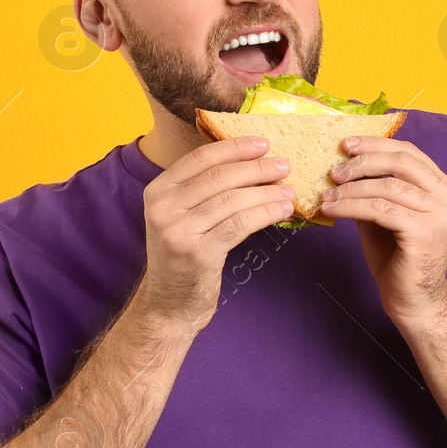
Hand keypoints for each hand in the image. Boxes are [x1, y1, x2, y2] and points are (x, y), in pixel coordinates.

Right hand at [132, 136, 294, 329]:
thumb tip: (249, 162)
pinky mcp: (198, 253)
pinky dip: (265, 214)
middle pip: (220, 177)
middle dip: (257, 169)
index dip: (235, 148)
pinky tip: (281, 211)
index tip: (263, 144)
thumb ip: (201, 190)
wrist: (168, 303)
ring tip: (288, 192)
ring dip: (266, 194)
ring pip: (233, 201)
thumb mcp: (179, 216)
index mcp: (158, 191)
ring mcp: (179, 231)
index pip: (200, 158)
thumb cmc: (182, 255)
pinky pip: (240, 225)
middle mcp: (163, 208)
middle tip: (284, 166)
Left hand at [319, 135, 446, 325]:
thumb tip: (340, 167)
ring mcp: (441, 214)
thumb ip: (372, 190)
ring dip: (351, 188)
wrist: (413, 301)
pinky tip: (333, 210)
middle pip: (401, 163)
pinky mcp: (426, 232)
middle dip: (363, 162)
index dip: (376, 144)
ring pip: (388, 186)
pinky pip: (381, 209)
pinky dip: (352, 206)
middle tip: (334, 170)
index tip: (346, 144)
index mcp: (443, 188)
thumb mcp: (382, 216)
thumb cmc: (397, 260)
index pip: (409, 153)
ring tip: (327, 194)